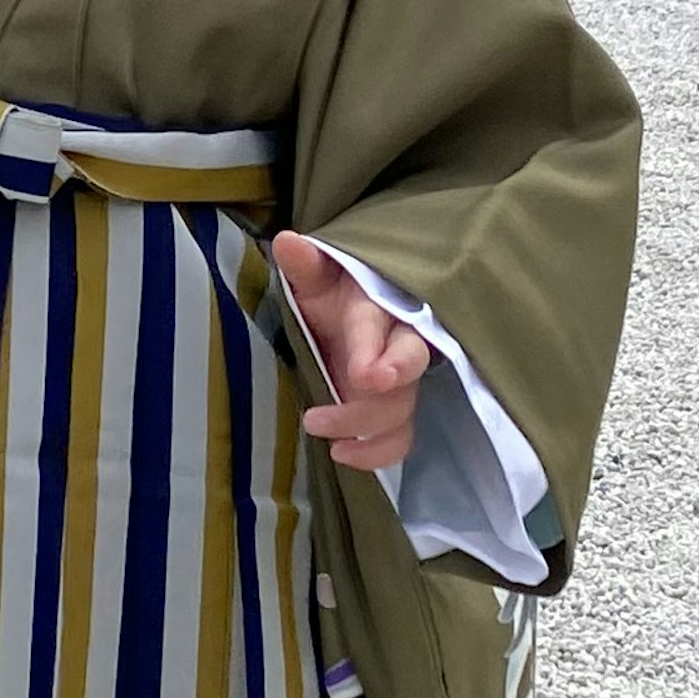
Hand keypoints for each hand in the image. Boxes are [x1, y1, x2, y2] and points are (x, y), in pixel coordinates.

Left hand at [271, 233, 433, 478]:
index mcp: (379, 305)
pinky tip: (343, 455)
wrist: (351, 310)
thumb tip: (288, 242)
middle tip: (340, 404)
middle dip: (385, 390)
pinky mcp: (396, 409)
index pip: (380, 326)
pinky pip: (401, 436)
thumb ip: (307, 264)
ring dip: (366, 429)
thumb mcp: (317, 277)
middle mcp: (399, 341)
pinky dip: (377, 453)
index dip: (376, 353)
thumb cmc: (334, 292)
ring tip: (316, 426)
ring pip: (403, 408)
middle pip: (410, 366)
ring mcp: (402, 379)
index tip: (366, 375)